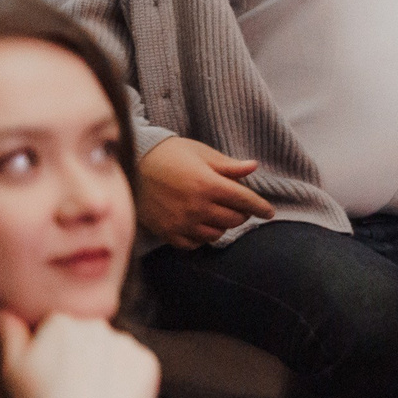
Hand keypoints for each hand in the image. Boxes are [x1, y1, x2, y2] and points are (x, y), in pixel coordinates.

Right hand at [0, 308, 157, 397]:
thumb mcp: (13, 367)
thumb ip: (9, 333)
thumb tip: (2, 311)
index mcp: (61, 320)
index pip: (56, 331)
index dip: (50, 355)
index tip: (48, 376)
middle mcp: (97, 325)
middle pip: (87, 339)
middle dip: (79, 357)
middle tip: (70, 389)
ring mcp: (126, 343)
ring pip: (112, 353)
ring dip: (104, 367)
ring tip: (90, 397)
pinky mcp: (147, 363)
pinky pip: (135, 368)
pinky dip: (126, 381)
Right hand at [137, 136, 276, 247]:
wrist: (129, 163)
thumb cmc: (168, 154)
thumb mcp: (201, 154)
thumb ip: (228, 165)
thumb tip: (254, 167)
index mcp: (208, 185)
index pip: (246, 201)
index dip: (261, 207)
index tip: (269, 212)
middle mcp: (197, 207)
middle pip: (234, 219)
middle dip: (242, 213)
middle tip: (239, 207)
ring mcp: (182, 222)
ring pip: (217, 234)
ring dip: (223, 226)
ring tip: (218, 215)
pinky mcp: (167, 232)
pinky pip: (194, 244)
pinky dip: (202, 237)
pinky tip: (200, 226)